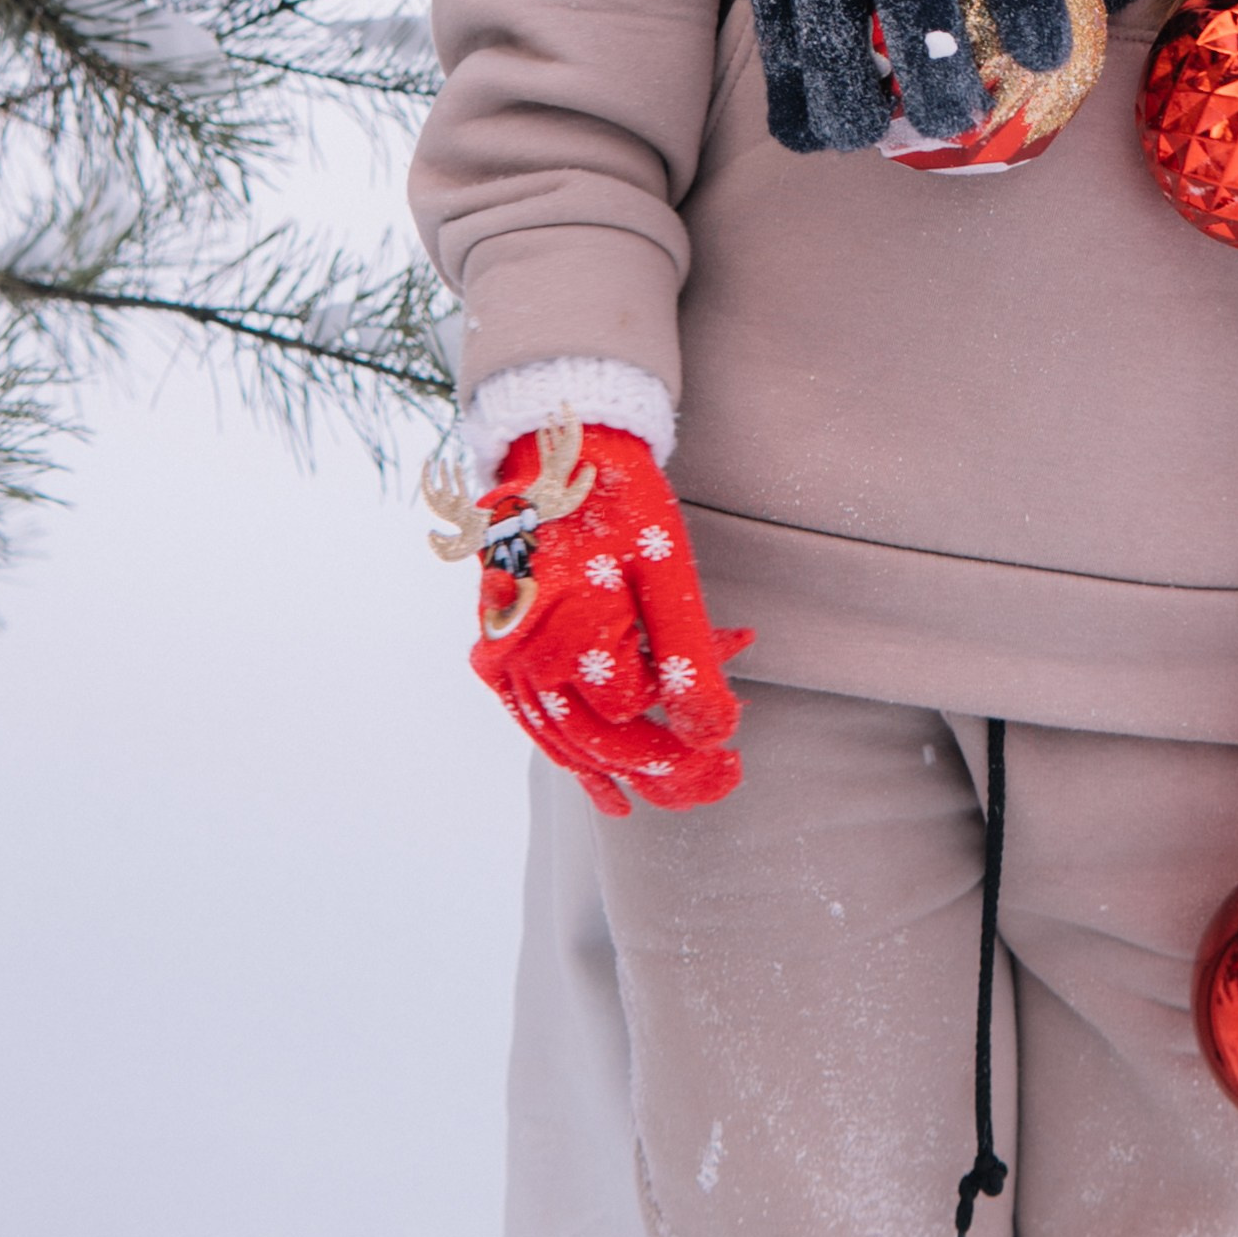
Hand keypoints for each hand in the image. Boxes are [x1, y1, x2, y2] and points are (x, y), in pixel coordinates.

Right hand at [427, 420, 751, 816]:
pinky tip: (613, 790)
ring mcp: (503, 659)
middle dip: (668, 771)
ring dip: (629, 771)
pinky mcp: (498, 653)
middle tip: (729, 779)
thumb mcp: (667, 571)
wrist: (558, 446)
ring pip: (567, 742)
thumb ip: (689, 657)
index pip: (636, 714)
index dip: (691, 728)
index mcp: (567, 631)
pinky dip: (577, 757)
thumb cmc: (620, 499)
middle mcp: (523, 656)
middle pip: (600, 743)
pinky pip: (536, 722)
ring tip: (686, 789)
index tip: (739, 741)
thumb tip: (715, 737)